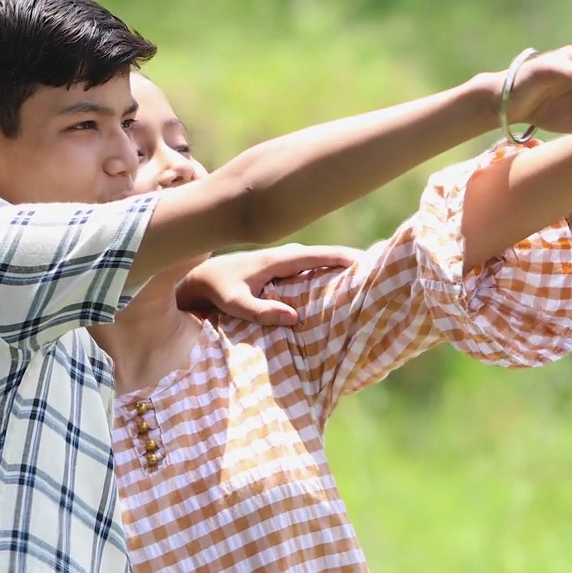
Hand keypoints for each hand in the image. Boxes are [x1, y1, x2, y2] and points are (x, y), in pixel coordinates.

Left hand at [176, 244, 362, 324]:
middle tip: (376, 267)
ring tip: (362, 277)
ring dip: (337, 266)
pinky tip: (333, 285)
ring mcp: (280, 263)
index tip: (367, 261)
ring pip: (316, 262)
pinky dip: (323, 273)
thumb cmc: (213, 290)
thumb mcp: (234, 302)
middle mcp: (282, 258)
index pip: (317, 256)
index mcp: (277, 260)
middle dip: (348, 260)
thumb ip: (260, 311)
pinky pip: (307, 269)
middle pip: (323, 256)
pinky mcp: (277, 271)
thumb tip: (295, 317)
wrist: (195, 279)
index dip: (342, 257)